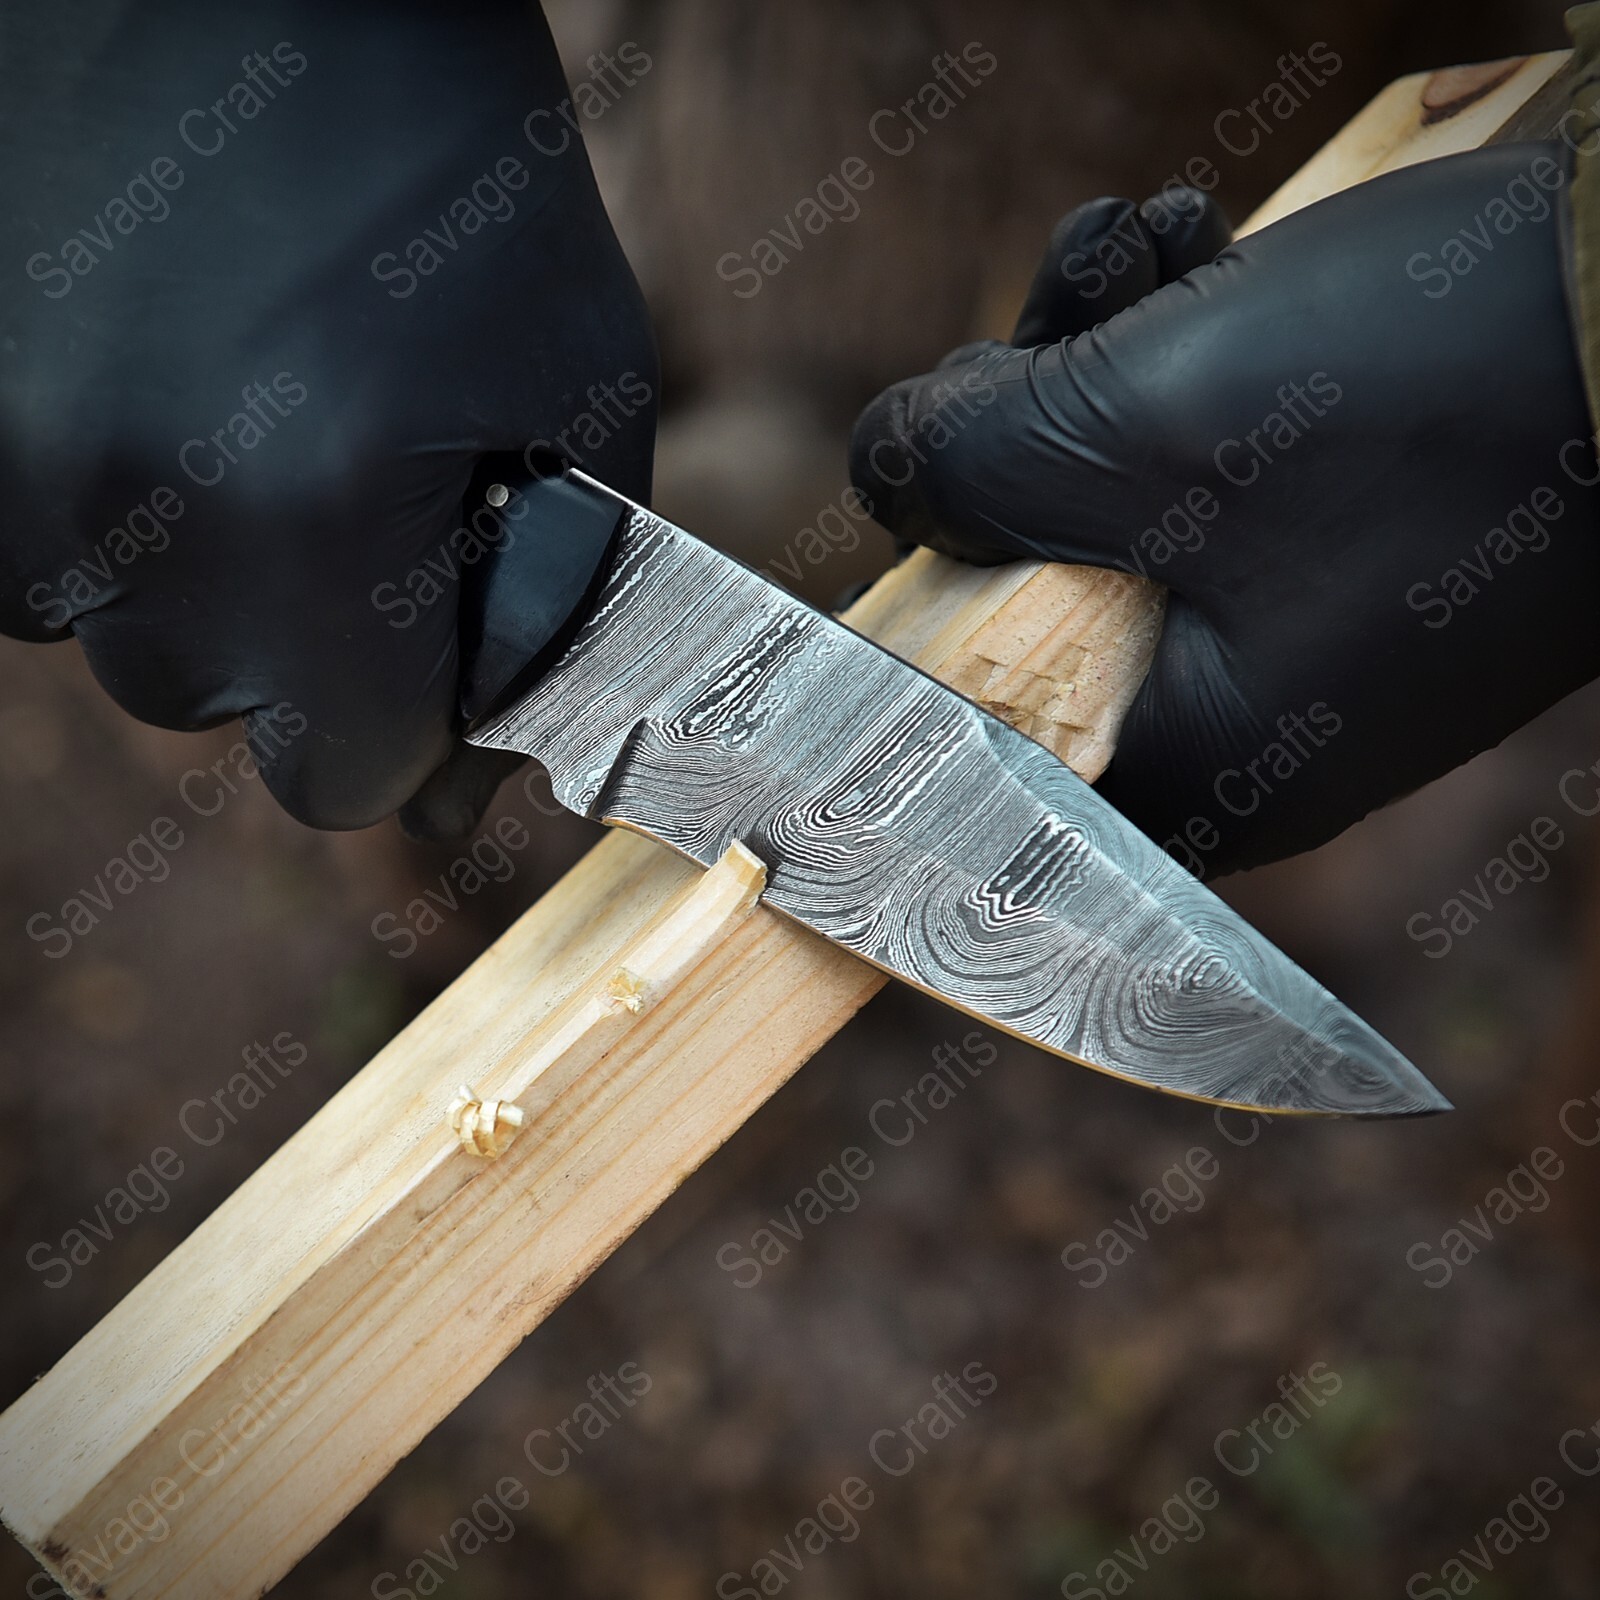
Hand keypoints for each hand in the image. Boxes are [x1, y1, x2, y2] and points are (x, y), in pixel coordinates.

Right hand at [0, 0, 656, 835]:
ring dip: (190, 573)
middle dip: (302, 642)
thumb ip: (552, 597)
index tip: (426, 672)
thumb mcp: (574, 380)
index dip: (403, 734)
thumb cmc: (444, 159)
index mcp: (321, 517)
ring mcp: (8, 452)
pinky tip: (159, 391)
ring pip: (109, 629)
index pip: (344, 779)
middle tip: (344, 497)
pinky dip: (97, 505)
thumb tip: (472, 764)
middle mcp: (136, 507)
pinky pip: (25, 546)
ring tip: (248, 417)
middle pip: (218, 706)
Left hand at [849, 146, 1599, 876]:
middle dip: (1023, 425)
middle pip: (1045, 586)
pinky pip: (1212, 462)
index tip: (934, 464)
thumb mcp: (1140, 429)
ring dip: (1100, 356)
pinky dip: (1183, 354)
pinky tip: (1196, 247)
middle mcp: (1250, 723)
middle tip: (1052, 314)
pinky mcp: (1345, 530)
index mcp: (1202, 763)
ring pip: (1123, 497)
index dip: (933, 586)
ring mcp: (1303, 622)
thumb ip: (971, 472)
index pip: (993, 723)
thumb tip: (890, 465)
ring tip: (1145, 239)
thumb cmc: (1423, 395)